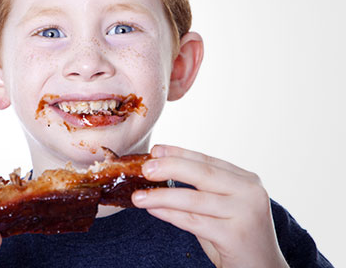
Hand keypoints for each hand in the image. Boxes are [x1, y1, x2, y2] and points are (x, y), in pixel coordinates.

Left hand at [132, 145, 288, 267]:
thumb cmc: (235, 237)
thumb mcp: (223, 207)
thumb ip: (202, 191)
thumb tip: (160, 173)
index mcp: (247, 180)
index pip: (207, 160)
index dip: (179, 153)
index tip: (155, 149)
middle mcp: (250, 192)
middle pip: (202, 173)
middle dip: (170, 167)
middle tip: (144, 167)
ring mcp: (245, 213)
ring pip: (194, 199)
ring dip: (161, 196)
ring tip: (138, 196)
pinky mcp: (236, 235)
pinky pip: (194, 222)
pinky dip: (170, 214)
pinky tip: (153, 210)